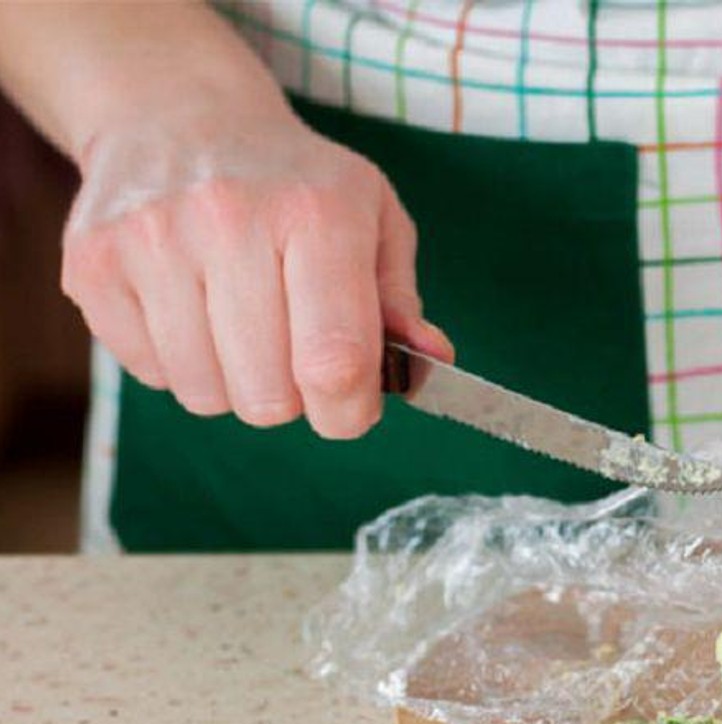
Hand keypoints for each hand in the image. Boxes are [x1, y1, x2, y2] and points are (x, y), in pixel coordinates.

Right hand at [60, 99, 451, 437]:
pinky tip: (191, 310)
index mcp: (318, 214)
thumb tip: (431, 364)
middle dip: (290, 396)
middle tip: (291, 349)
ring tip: (240, 325)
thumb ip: (401, 302)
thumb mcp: (374, 218)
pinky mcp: (94, 265)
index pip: (335, 362)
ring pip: (205, 395)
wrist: (179, 115)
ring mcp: (151, 241)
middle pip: (268, 398)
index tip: (350, 407)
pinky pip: (150, 375)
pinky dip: (178, 363)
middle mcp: (230, 221)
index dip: (349, 412)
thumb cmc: (295, 182)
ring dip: (233, 382)